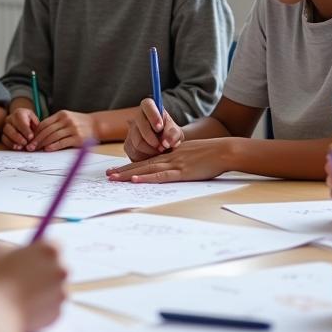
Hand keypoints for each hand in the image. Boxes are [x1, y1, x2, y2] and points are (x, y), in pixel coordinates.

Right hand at [0, 240, 67, 331]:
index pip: (54, 246)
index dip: (41, 253)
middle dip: (45, 272)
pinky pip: (51, 307)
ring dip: (44, 291)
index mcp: (49, 250)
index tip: (33, 259)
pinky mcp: (58, 313)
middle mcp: (61, 269)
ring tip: (22, 297)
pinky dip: (41, 309)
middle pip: (58, 267)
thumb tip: (17, 253)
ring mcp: (61, 292)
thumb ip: (14, 249)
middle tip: (26, 279)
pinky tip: (24, 309)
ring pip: (55, 289)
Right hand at [2, 107, 38, 150]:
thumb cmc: (31, 122)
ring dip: (14, 141)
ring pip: (6, 133)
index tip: (31, 136)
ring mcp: (5, 126)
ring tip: (21, 146)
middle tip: (26, 143)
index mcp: (19, 113)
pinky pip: (4, 139)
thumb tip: (37, 133)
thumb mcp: (35, 120)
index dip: (25, 129)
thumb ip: (36, 126)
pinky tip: (17, 147)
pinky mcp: (3, 134)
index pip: (20, 120)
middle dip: (18, 136)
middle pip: (11, 127)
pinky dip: (10, 144)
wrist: (25, 123)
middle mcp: (10, 118)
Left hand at [27, 110, 94, 151]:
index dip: (36, 132)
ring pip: (53, 137)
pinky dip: (54, 146)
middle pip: (47, 130)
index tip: (29, 139)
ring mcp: (72, 129)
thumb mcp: (67, 118)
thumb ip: (54, 123)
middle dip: (37, 139)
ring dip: (43, 144)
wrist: (96, 124)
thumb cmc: (78, 122)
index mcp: (62, 114)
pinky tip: (47, 149)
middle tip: (29, 147)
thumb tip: (38, 133)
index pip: (44, 123)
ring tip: (36, 149)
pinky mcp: (77, 138)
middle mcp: (67, 120)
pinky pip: (62, 142)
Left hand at [107, 139, 228, 182]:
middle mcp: (168, 157)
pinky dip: (147, 178)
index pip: (146, 161)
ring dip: (129, 174)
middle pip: (142, 164)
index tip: (117, 171)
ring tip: (114, 178)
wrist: (223, 151)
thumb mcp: (191, 154)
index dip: (131, 166)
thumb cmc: (211, 154)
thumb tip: (175, 167)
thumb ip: (180, 159)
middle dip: (124, 170)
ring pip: (147, 169)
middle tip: (108, 175)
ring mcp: (174, 164)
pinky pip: (161, 175)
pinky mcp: (182, 172)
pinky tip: (136, 180)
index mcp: (170, 154)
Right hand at [123, 97, 183, 160]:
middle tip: (163, 146)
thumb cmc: (170, 134)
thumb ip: (174, 134)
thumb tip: (166, 143)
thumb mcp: (176, 132)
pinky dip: (146, 157)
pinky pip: (135, 153)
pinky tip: (154, 155)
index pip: (147, 104)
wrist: (165, 146)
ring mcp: (131, 131)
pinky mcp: (128, 145)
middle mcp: (138, 117)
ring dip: (151, 150)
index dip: (153, 115)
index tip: (160, 127)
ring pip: (137, 142)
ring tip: (161, 151)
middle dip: (152, 138)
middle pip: (140, 126)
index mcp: (150, 108)